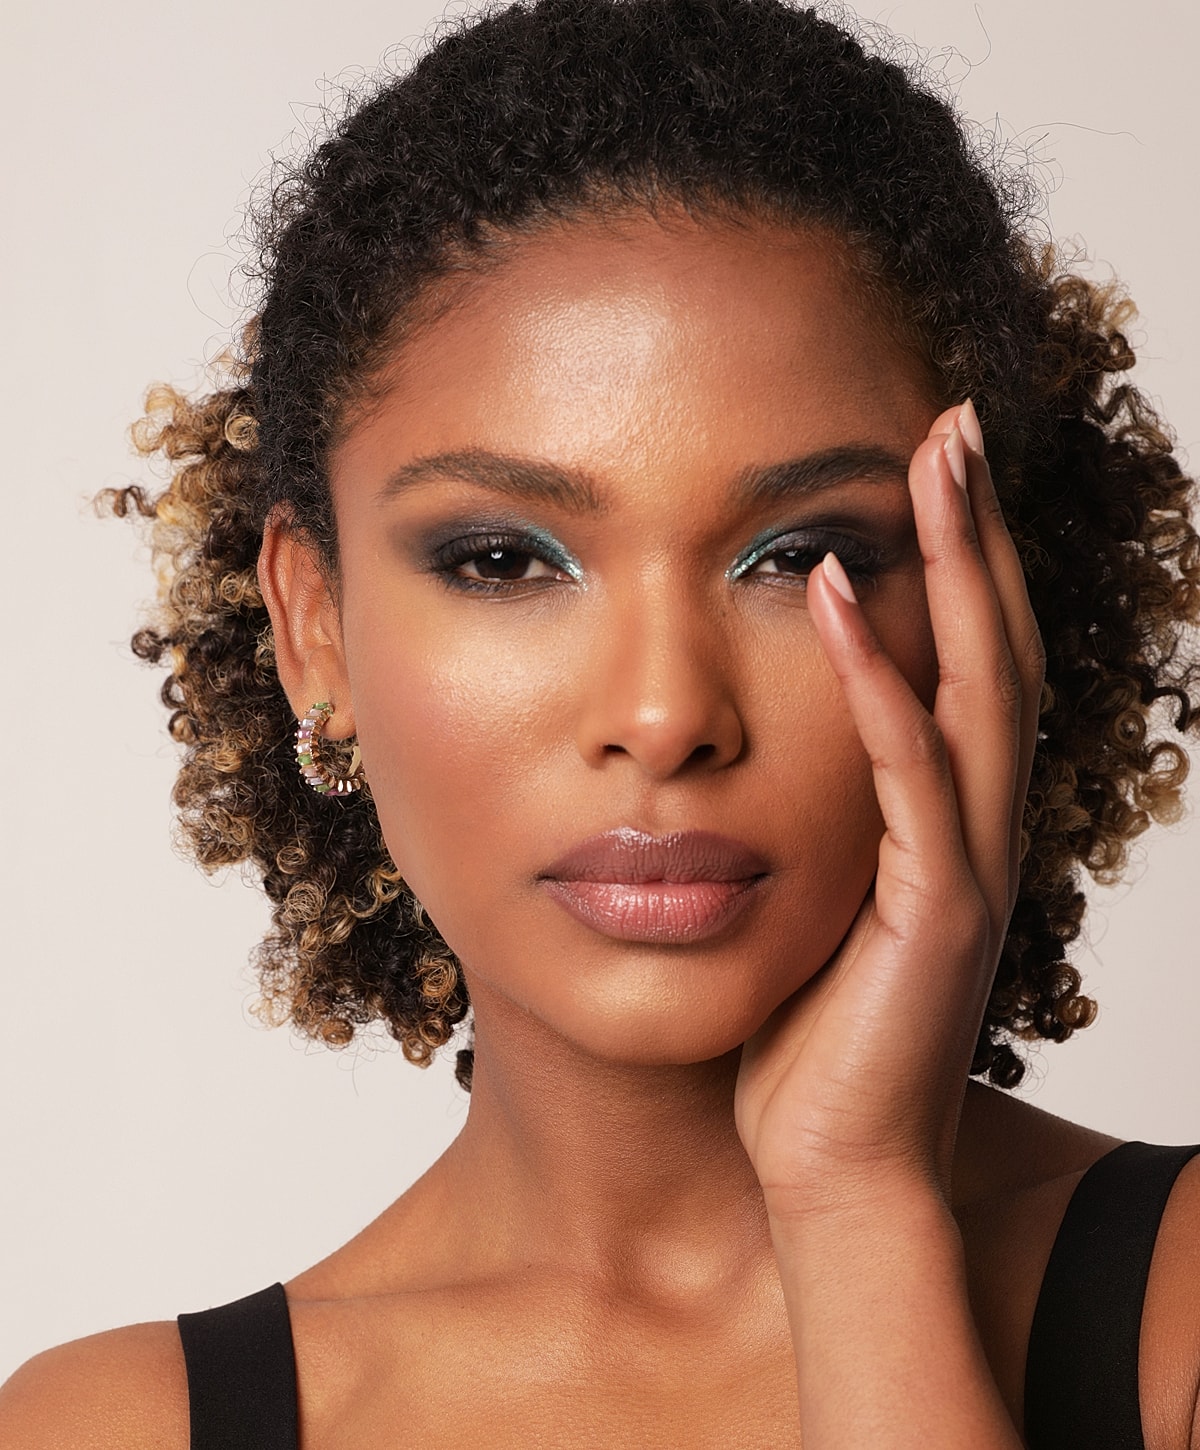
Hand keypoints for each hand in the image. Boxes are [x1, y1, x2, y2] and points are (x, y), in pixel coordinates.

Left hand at [734, 400, 1045, 1214]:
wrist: (837, 1165)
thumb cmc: (814, 1036)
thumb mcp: (815, 895)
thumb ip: (817, 813)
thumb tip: (758, 742)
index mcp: (950, 817)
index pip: (972, 660)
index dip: (965, 559)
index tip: (931, 462)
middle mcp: (980, 825)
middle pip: (1002, 643)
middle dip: (981, 528)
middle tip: (958, 416)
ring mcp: (968, 864)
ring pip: (984, 684)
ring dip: (959, 566)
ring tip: (933, 455)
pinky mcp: (936, 911)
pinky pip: (912, 771)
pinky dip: (879, 678)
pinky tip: (838, 592)